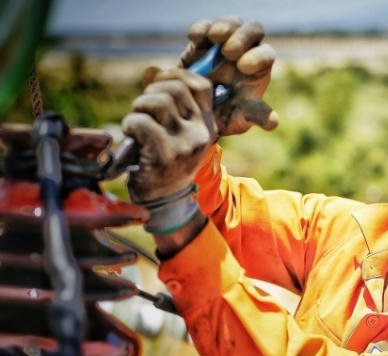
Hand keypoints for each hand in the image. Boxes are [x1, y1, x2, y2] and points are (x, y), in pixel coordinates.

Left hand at [122, 68, 214, 202]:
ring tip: (135, 123)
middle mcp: (200, 132)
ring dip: (139, 108)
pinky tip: (131, 137)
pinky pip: (141, 122)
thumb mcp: (182, 135)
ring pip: (157, 102)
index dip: (176, 75)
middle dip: (150, 93)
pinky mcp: (165, 154)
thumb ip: (176, 107)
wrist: (165, 201)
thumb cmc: (167, 162)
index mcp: (208, 125)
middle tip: (142, 110)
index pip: (201, 85)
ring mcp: (184, 143)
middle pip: (174, 89)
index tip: (158, 81)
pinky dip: (129, 125)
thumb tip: (155, 72)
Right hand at [178, 17, 277, 135]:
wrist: (193, 113)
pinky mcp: (201, 41)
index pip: (266, 54)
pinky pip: (204, 27)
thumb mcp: (238, 120)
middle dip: (243, 37)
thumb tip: (273, 123)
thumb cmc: (223, 116)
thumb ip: (253, 115)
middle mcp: (246, 50)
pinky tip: (195, 39)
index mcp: (259, 69)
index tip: (243, 66)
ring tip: (214, 38)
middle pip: (253, 30)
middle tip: (228, 51)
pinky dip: (200, 29)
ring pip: (231, 23)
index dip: (258, 57)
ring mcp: (224, 42)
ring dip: (224, 27)